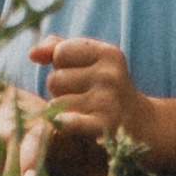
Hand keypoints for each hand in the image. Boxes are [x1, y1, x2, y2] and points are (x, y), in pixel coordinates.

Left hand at [31, 37, 152, 174]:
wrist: (143, 127)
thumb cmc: (109, 89)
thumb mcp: (93, 61)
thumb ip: (60, 48)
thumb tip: (32, 54)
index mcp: (107, 53)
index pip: (60, 52)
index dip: (63, 65)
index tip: (80, 74)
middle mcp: (109, 75)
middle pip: (54, 79)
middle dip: (61, 91)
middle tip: (84, 98)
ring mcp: (106, 101)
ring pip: (55, 104)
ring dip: (63, 112)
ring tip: (85, 113)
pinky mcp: (102, 127)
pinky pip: (68, 121)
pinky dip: (62, 123)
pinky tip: (64, 124)